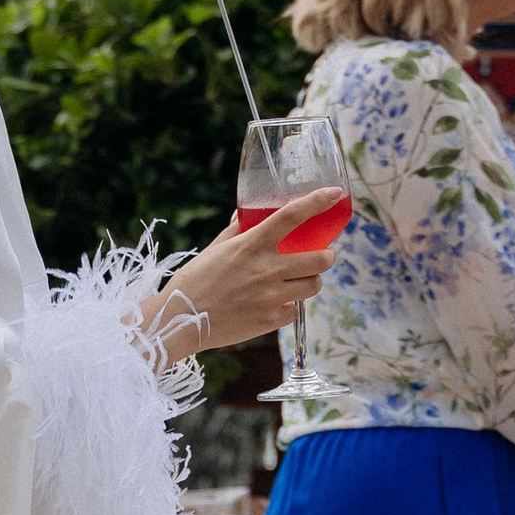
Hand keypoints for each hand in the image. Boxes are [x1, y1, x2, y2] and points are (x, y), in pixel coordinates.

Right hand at [155, 199, 331, 356]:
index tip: (334, 194)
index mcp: (251, 245)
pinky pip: (293, 311)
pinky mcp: (270, 320)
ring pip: (313, 286)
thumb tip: (245, 215)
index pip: (292, 215)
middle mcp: (266, 269)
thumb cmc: (194, 281)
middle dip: (326, 256)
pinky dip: (288, 308)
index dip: (317, 202)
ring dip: (311, 281)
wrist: (180, 321)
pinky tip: (274, 305)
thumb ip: (236, 232)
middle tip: (320, 256)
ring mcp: (270, 296)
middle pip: (320, 259)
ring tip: (299, 281)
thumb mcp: (214, 249)